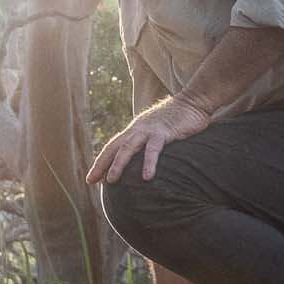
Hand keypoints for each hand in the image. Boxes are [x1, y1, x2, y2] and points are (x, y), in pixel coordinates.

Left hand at [87, 98, 212, 185]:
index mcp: (135, 130)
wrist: (193, 102)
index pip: (113, 146)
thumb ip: (148, 144)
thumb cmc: (177, 120)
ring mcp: (149, 130)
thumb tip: (142, 162)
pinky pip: (154, 149)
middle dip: (101, 164)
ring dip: (118, 164)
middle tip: (90, 180)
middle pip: (114, 147)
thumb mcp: (158, 132)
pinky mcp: (164, 132)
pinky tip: (147, 177)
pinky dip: (149, 163)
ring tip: (111, 181)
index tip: (92, 178)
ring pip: (128, 148)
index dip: (102, 161)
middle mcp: (137, 129)